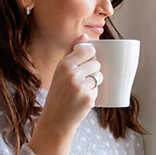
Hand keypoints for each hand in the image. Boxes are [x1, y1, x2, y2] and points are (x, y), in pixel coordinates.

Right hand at [29, 34, 100, 154]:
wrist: (56, 119)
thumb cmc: (59, 93)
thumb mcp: (60, 71)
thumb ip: (72, 52)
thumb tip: (84, 35)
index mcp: (64, 64)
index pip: (87, 50)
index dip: (90, 56)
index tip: (86, 63)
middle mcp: (71, 73)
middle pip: (96, 64)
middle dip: (93, 72)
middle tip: (81, 82)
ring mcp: (80, 86)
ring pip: (99, 77)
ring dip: (94, 84)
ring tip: (81, 91)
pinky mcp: (88, 98)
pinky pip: (98, 90)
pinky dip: (93, 95)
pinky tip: (81, 100)